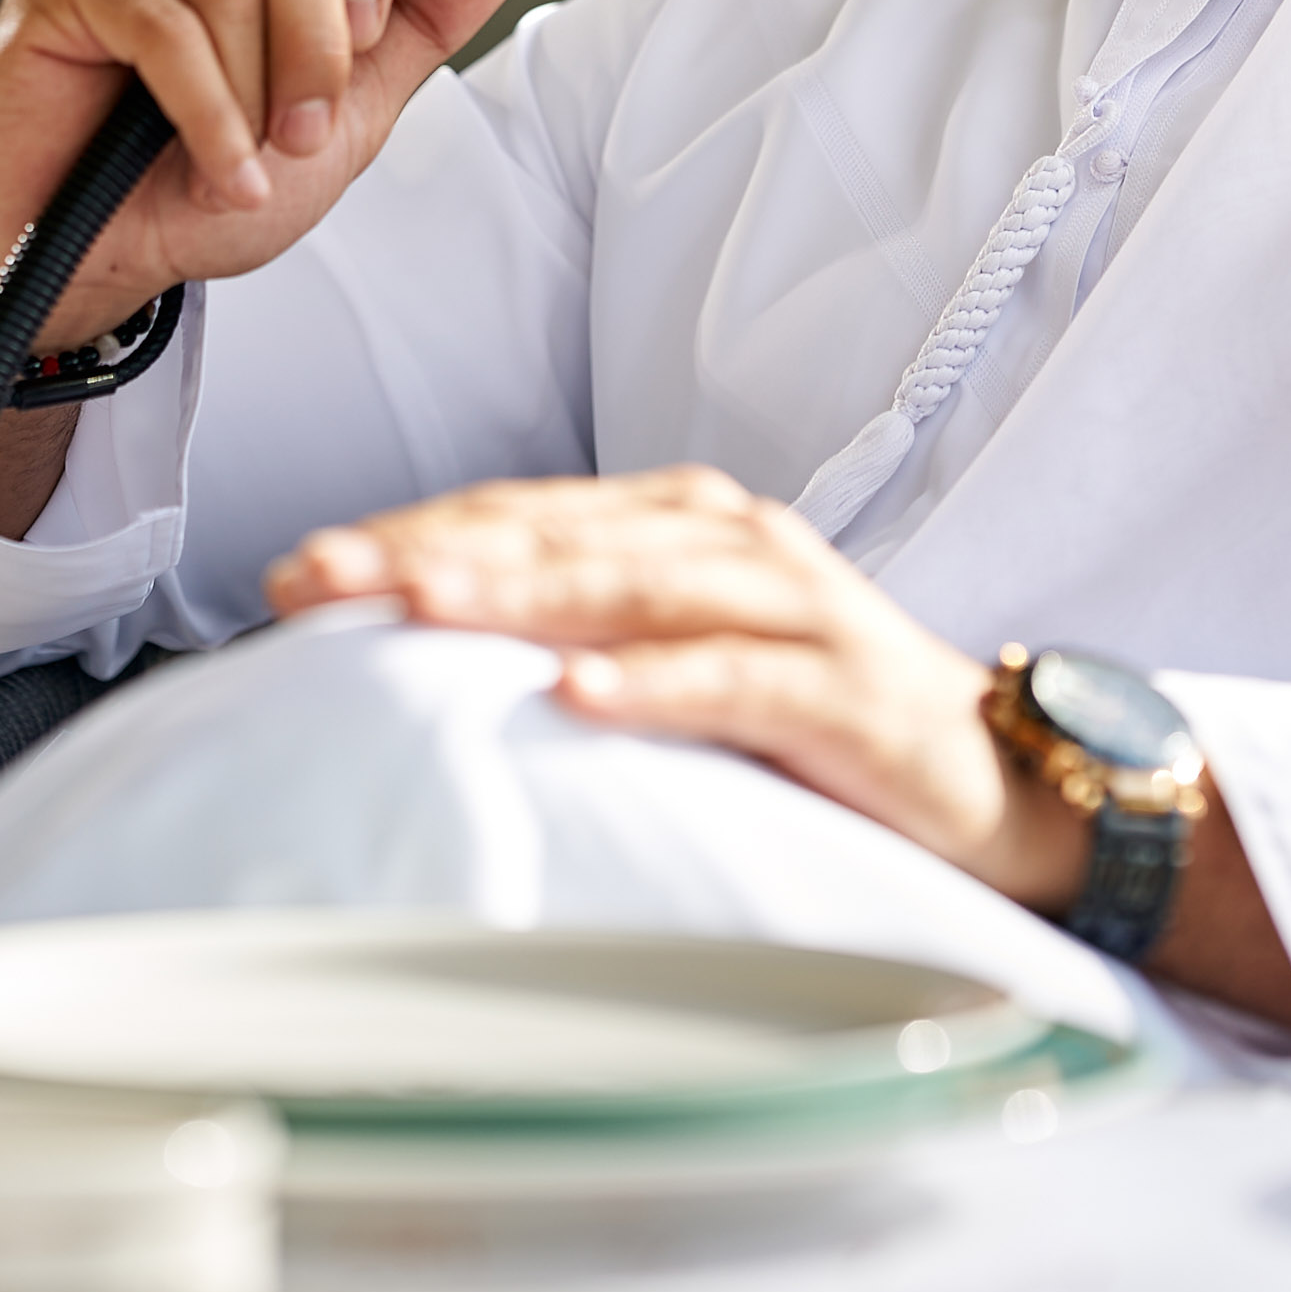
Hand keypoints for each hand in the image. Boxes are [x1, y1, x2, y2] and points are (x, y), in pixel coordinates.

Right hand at [0, 0, 536, 350]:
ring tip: (245, 167)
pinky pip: (165, 26)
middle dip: (319, 49)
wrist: (90, 264)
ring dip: (256, 101)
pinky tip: (216, 172)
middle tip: (304, 133)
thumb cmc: (195, 183)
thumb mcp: (344, 111)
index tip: (371, 35)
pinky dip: (209, 117)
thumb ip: (421, 24)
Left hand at [265, 466, 1290, 1030]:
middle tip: (314, 581)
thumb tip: (409, 656)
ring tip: (414, 609)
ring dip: (515, 595)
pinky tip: (576, 694)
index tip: (295, 574)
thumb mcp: (678, 663)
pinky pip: (735, 678)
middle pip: (554, 536)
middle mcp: (729, 538)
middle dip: (424, 556)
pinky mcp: (843, 688)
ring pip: (631, 586)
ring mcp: (793, 603)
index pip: (516, 515)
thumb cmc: (814, 719)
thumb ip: (574, 639)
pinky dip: (653, 682)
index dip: (403, 537)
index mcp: (678, 522)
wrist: (995, 776)